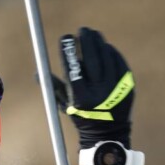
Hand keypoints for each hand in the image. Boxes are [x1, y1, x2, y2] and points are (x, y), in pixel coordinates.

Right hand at [58, 27, 133, 148]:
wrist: (108, 134)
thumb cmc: (82, 117)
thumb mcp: (65, 105)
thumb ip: (53, 87)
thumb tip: (37, 73)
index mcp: (81, 97)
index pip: (72, 67)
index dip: (68, 50)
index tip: (66, 37)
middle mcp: (99, 93)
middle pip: (92, 58)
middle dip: (86, 40)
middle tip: (82, 30)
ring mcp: (116, 89)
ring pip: (107, 57)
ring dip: (99, 43)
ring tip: (94, 34)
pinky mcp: (127, 87)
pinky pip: (119, 63)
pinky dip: (112, 53)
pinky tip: (105, 47)